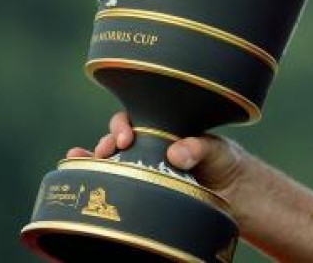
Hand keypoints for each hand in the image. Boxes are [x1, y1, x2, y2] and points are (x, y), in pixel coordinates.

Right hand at [66, 111, 246, 197]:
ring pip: (111, 161)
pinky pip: (115, 182)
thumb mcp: (216, 149)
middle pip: (117, 138)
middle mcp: (149, 146)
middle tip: (108, 151)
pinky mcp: (142, 189)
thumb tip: (175, 153)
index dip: (124, 124)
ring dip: (92, 160)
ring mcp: (144, 168)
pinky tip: (77, 178)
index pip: (136, 117)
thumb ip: (199, 147)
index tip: (127, 138)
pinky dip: (92, 178)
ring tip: (80, 161)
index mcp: (164, 129)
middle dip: (107, 142)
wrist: (235, 195)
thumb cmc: (224, 162)